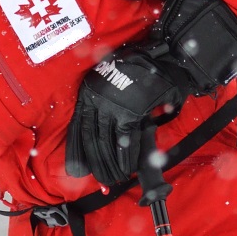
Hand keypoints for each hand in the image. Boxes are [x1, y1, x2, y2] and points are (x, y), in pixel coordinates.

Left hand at [66, 51, 193, 186]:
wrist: (159, 56)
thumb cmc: (136, 68)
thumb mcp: (112, 81)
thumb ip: (107, 102)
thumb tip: (110, 129)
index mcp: (89, 93)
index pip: (79, 127)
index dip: (77, 150)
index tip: (76, 168)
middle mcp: (96, 101)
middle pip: (92, 139)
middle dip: (96, 162)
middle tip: (101, 179)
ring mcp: (112, 108)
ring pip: (106, 142)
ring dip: (110, 164)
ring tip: (113, 178)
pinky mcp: (130, 112)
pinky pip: (125, 140)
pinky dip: (126, 157)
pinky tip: (127, 169)